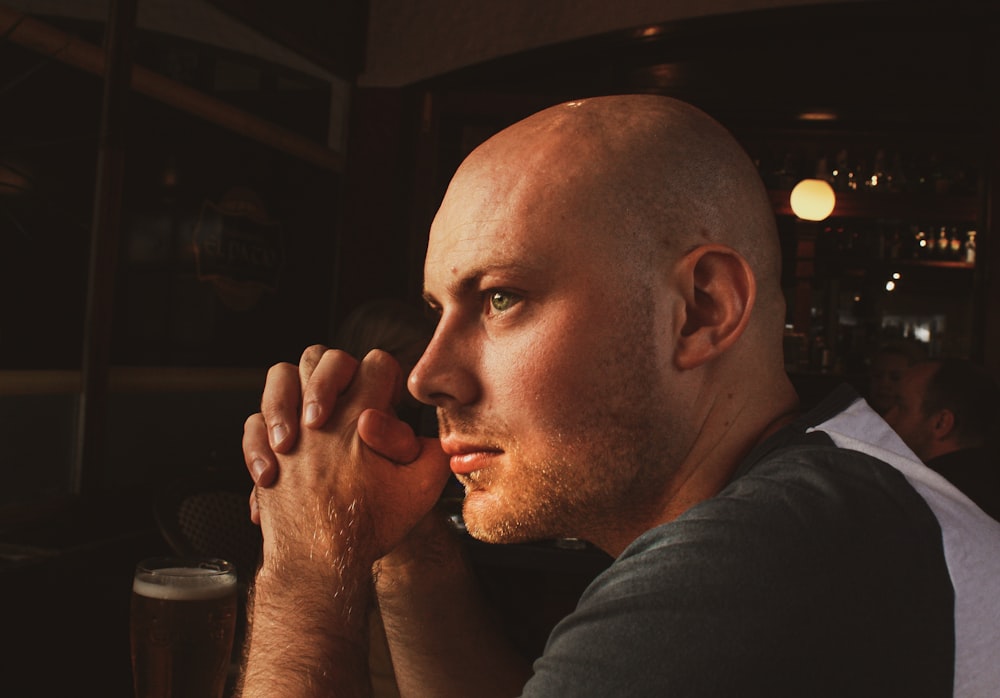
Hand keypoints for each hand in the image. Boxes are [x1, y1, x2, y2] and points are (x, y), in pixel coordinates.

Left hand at [254, 348, 450, 572]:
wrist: (319, 564)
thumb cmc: (368, 527)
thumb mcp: (422, 487)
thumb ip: (435, 451)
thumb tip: (427, 430)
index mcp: (361, 417)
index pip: (377, 363)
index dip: (387, 377)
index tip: (387, 400)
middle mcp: (320, 419)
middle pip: (325, 358)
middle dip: (339, 373)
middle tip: (349, 404)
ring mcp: (289, 433)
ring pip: (280, 377)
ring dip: (296, 390)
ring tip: (312, 417)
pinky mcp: (265, 454)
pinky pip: (253, 421)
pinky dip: (265, 429)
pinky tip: (283, 450)